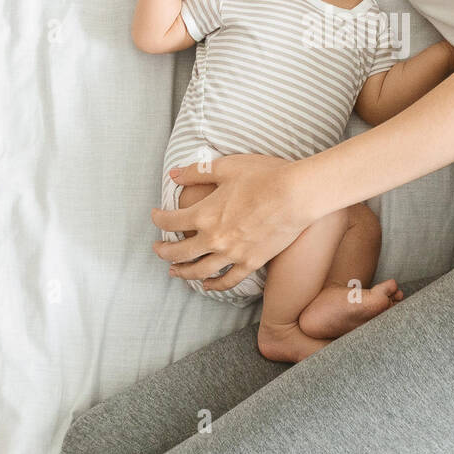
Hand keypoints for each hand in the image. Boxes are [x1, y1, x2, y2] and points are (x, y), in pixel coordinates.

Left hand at [152, 154, 309, 291]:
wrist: (298, 195)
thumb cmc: (264, 176)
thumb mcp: (227, 167)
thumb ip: (197, 171)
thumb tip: (174, 173)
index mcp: (204, 214)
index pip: (170, 221)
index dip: (158, 218)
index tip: (156, 215)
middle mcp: (214, 239)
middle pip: (179, 252)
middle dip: (164, 251)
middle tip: (158, 249)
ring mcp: (233, 254)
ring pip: (200, 271)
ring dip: (183, 272)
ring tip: (174, 271)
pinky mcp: (252, 263)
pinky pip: (228, 281)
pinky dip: (215, 285)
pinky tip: (207, 285)